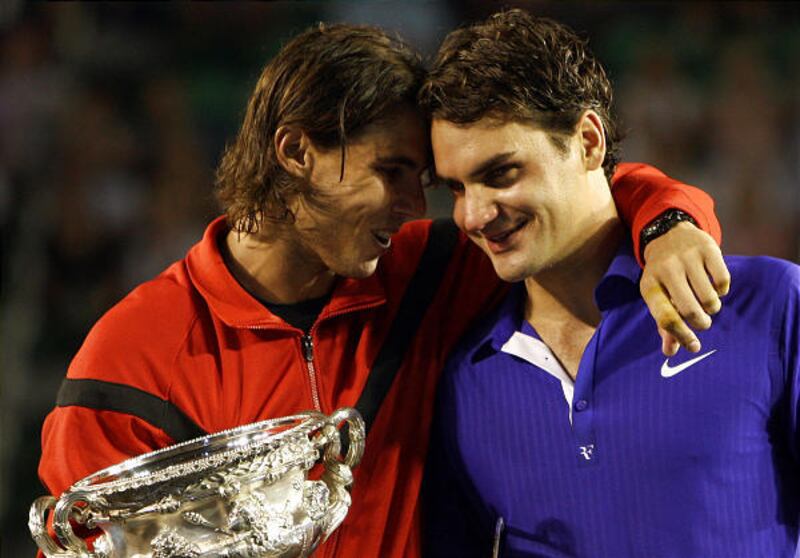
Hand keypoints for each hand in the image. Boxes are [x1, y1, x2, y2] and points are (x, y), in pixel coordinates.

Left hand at [640, 221, 730, 355]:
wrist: (668, 234)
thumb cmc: (663, 275)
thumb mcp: (658, 296)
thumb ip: (665, 324)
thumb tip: (671, 352)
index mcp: (650, 286)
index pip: (666, 318)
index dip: (681, 336)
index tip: (694, 347)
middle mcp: (666, 270)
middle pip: (690, 310)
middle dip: (701, 323)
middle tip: (703, 322)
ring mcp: (687, 257)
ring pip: (709, 298)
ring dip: (712, 307)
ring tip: (707, 302)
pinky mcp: (707, 248)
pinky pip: (723, 281)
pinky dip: (722, 291)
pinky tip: (714, 287)